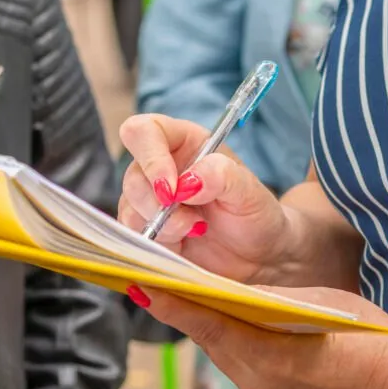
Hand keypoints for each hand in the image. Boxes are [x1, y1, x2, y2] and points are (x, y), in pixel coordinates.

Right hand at [117, 114, 295, 283]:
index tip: (172, 190)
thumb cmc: (256, 216)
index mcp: (185, 143)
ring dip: (161, 227)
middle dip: (158, 205)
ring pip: (129, 209)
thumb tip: (188, 181)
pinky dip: (157, 245)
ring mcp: (150, 200)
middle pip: (132, 176)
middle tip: (193, 223)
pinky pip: (133, 236)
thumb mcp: (250, 192)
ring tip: (196, 231)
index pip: (144, 132)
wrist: (258, 256)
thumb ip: (222, 176)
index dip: (151, 158)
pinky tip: (184, 246)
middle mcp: (161, 167)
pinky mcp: (146, 231)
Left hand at [132, 284, 387, 388]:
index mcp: (271, 359)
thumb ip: (264, 300)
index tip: (142, 286)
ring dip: (218, 334)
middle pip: (216, 343)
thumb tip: (224, 291)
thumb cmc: (365, 331)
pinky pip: (244, 374)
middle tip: (163, 283)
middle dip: (194, 314)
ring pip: (228, 359)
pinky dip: (239, 351)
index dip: (175, 306)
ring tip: (199, 302)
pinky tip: (241, 332)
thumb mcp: (313, 302)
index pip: (211, 327)